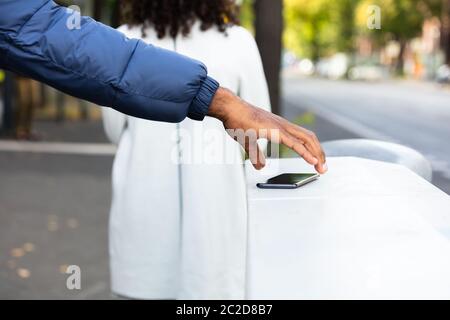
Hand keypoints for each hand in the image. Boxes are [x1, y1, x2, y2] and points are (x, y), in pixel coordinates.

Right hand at [208, 87, 326, 173]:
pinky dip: (306, 153)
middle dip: (320, 153)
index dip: (312, 149)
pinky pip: (295, 143)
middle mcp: (283, 125)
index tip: (317, 162)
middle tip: (323, 168)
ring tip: (321, 167)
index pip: (303, 138)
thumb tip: (262, 166)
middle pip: (310, 138)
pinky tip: (312, 161)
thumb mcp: (248, 142)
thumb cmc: (237, 120)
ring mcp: (280, 126)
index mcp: (279, 127)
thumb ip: (257, 155)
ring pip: (307, 139)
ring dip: (316, 154)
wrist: (229, 108)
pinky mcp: (275, 130)